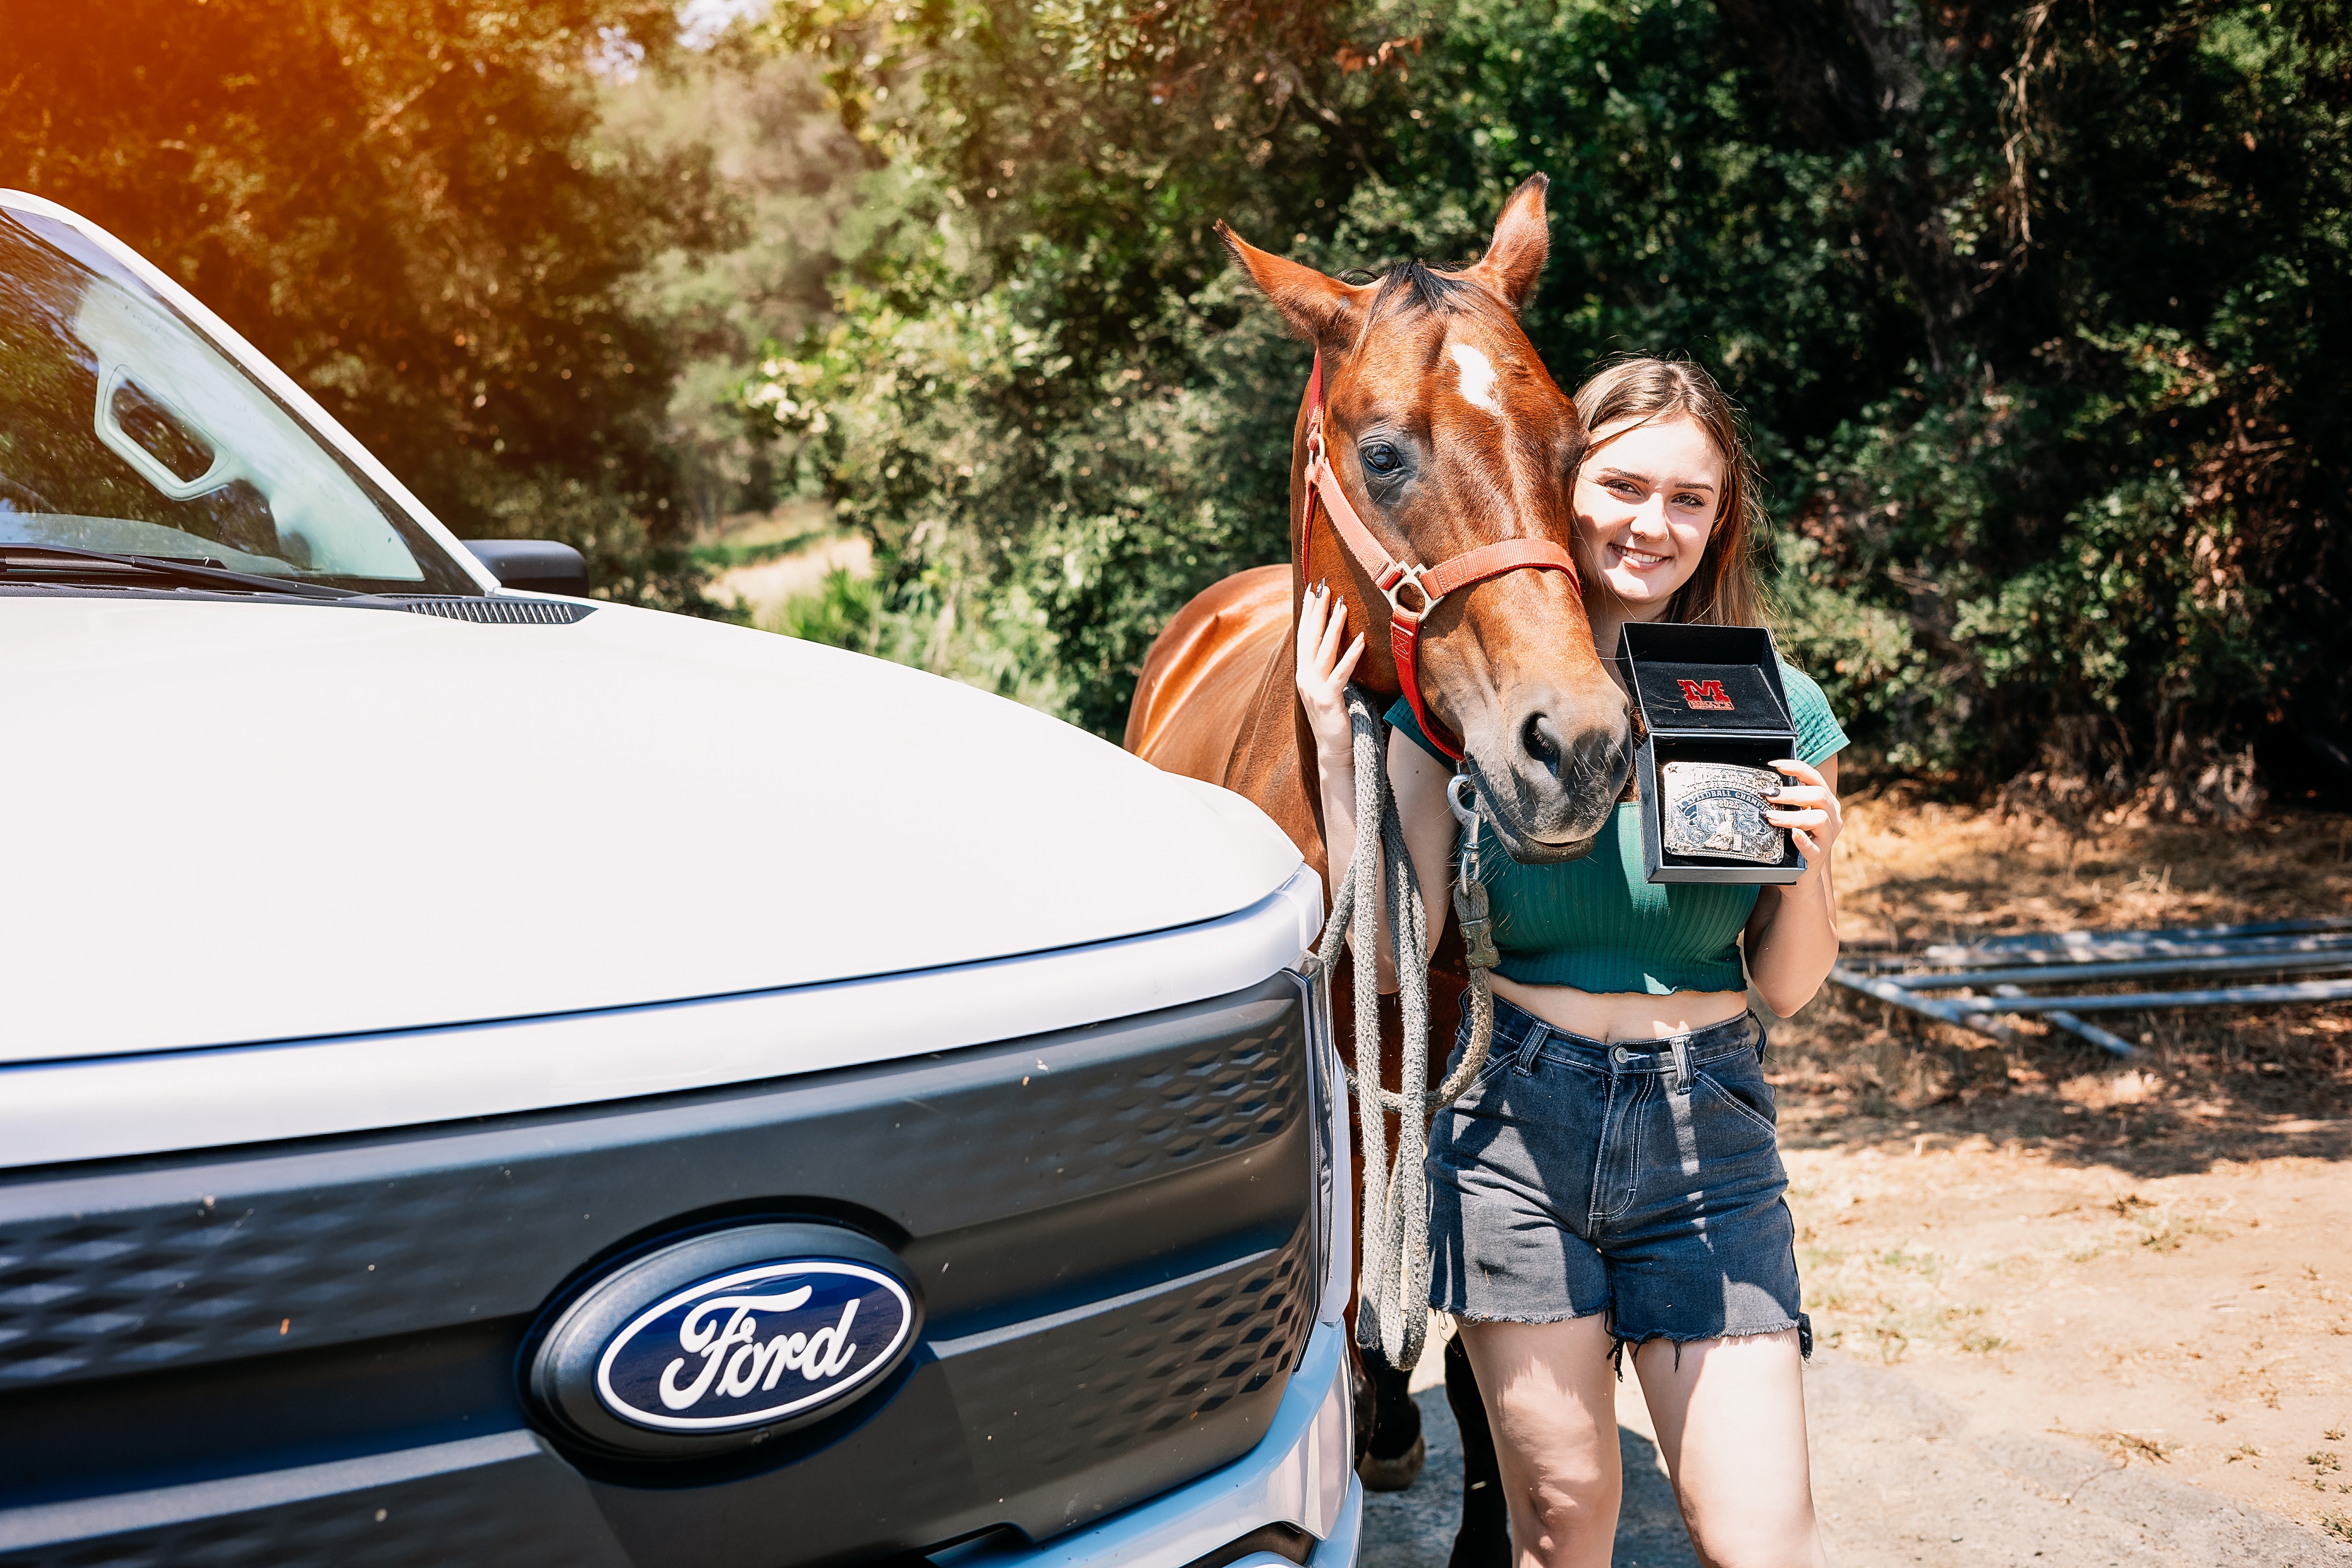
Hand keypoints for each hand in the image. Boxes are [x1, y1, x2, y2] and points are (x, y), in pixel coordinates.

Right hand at [1295, 581, 1366, 759]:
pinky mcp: (1329, 700)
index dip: (1307, 612)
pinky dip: (1351, 655)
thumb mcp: (1327, 688)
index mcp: (1303, 673)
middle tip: (1325, 587)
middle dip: (1318, 611)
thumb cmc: (1334, 719)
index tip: (1312, 589)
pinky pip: (1341, 673)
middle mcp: (1304, 678)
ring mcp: (1314, 689)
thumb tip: (1336, 644)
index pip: (1303, 636)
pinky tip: (1361, 640)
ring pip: (1324, 651)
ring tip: (1343, 605)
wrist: (1333, 751)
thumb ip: (1327, 667)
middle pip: (1310, 638)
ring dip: (1334, 626)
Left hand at [1765, 758, 1841, 863]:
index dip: (1797, 768)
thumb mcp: (1793, 815)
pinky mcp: (1818, 856)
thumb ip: (1787, 800)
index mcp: (1825, 802)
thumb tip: (1764, 782)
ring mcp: (1827, 837)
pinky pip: (1813, 848)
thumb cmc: (1793, 838)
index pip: (1815, 778)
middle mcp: (1832, 817)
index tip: (1775, 765)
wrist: (1800, 873)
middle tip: (1768, 794)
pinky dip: (1803, 840)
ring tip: (1770, 817)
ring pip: (1819, 819)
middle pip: (1819, 795)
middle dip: (1792, 793)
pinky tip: (1793, 835)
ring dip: (1792, 816)